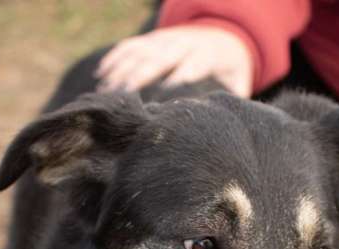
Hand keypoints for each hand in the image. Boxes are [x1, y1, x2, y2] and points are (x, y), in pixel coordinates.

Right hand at [96, 26, 253, 96]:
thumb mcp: (237, 81)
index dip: (176, 79)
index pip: (190, 65)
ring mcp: (165, 39)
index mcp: (206, 54)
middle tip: (122, 97)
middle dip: (138, 76)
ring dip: (120, 70)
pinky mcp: (152, 39)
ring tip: (105, 93)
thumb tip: (222, 124)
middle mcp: (182, 43)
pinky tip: (101, 76)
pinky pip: (130, 46)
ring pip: (140, 51)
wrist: (224, 34)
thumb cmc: (228, 70)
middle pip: (158, 57)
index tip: (161, 98)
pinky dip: (114, 59)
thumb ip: (231, 98)